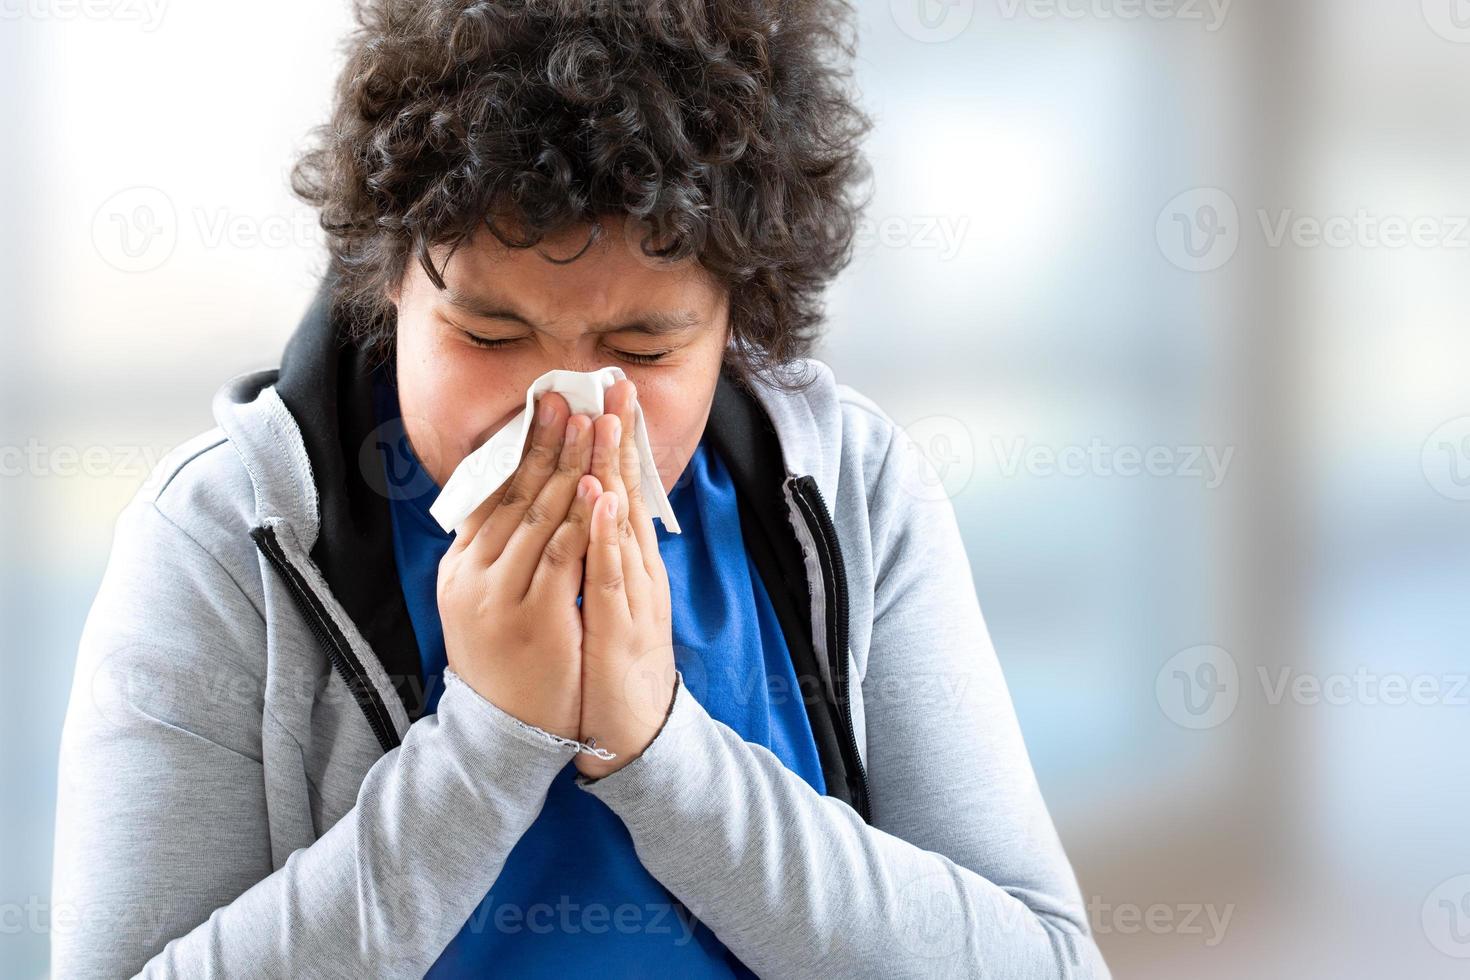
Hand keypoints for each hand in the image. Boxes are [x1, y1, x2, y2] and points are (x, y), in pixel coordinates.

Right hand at [437, 393, 601, 738]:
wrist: (504, 734)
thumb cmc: (505, 664)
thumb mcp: (486, 602)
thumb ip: (495, 554)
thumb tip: (510, 498)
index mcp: (460, 566)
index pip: (489, 491)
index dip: (517, 445)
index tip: (542, 405)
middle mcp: (471, 575)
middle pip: (513, 493)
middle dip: (545, 440)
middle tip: (568, 396)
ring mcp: (498, 597)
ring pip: (538, 516)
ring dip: (568, 465)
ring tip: (589, 423)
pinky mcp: (533, 619)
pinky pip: (561, 556)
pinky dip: (581, 519)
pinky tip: (598, 488)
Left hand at [576, 380, 675, 778]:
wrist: (633, 729)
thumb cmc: (610, 661)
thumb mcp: (602, 597)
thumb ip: (593, 555)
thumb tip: (579, 510)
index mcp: (628, 559)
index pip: (621, 488)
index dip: (616, 440)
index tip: (609, 392)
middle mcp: (637, 568)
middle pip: (629, 492)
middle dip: (620, 436)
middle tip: (616, 383)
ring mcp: (633, 594)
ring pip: (624, 525)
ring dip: (616, 471)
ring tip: (609, 422)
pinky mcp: (621, 624)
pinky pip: (612, 573)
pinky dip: (608, 536)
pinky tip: (602, 501)